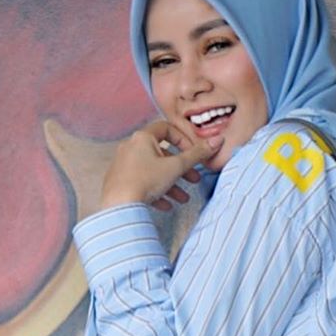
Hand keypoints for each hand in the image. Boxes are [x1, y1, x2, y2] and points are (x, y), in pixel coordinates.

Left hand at [99, 121, 220, 212]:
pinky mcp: (119, 182)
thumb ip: (197, 154)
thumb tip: (216, 141)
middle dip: (181, 168)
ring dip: (171, 184)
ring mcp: (123, 166)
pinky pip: (142, 184)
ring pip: (153, 171)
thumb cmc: (145, 181)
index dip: (183, 139)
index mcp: (142, 138)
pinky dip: (156, 192)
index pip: (166, 129)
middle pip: (161, 154)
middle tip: (194, 178)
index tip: (193, 153)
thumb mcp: (176, 167)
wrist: (118, 206)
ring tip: (183, 198)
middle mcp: (130, 148)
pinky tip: (167, 205)